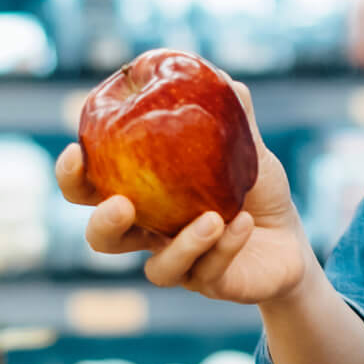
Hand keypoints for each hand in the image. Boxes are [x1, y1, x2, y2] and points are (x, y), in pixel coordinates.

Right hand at [55, 79, 310, 306]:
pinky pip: (208, 272)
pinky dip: (225, 247)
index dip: (73, 176)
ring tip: (213, 217)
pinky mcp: (210, 284)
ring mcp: (179, 264)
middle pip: (102, 239)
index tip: (75, 151)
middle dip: (103, 223)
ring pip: (157, 271)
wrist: (291, 241)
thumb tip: (224, 79)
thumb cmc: (256, 191)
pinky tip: (243, 224)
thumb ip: (232, 118)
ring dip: (182, 244)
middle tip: (122, 204)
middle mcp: (151, 234)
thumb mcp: (247, 150)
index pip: (91, 189)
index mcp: (144, 196)